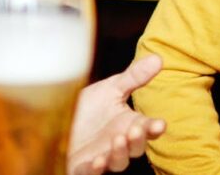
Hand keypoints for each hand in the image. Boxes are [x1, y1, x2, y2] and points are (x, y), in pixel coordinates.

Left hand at [67, 55, 167, 174]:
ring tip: (118, 139)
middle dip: (138, 140)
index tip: (160, 124)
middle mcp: (119, 144)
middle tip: (136, 129)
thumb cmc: (90, 108)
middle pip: (136, 148)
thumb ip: (134, 77)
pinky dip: (95, 168)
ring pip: (118, 162)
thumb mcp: (111, 89)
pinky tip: (96, 161)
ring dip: (120, 153)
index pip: (147, 128)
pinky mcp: (83, 167)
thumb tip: (158, 57)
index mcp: (129, 125)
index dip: (154, 128)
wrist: (59, 123)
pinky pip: (91, 172)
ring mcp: (103, 157)